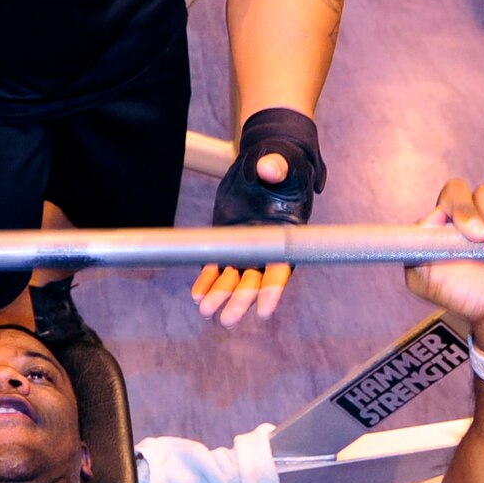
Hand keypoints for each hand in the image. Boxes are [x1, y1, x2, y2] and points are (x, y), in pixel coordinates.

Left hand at [194, 150, 295, 326]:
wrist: (265, 163)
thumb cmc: (283, 163)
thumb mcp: (283, 163)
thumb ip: (277, 168)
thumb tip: (268, 169)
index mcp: (285, 234)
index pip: (280, 268)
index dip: (272, 290)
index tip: (264, 310)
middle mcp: (266, 246)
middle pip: (254, 280)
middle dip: (240, 300)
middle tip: (227, 319)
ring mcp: (246, 247)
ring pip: (233, 278)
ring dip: (220, 295)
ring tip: (206, 311)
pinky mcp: (228, 242)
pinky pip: (216, 266)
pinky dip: (207, 280)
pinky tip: (197, 294)